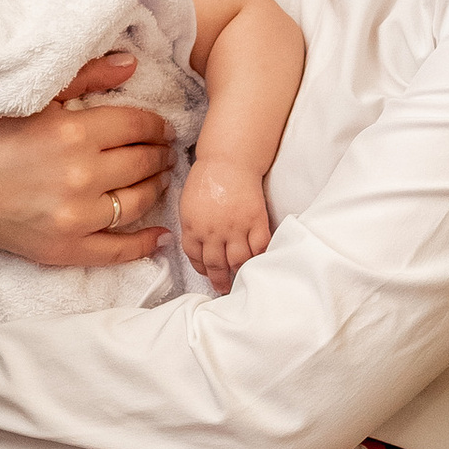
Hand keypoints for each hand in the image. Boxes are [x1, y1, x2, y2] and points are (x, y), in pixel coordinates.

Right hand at [0, 53, 172, 268]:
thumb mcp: (32, 97)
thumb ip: (84, 76)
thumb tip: (130, 64)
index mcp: (73, 130)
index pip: (138, 125)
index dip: (156, 125)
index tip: (159, 126)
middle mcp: (80, 174)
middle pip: (144, 161)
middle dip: (159, 153)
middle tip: (164, 150)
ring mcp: (75, 216)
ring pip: (139, 201)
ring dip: (156, 187)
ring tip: (158, 178)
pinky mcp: (65, 248)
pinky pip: (118, 250)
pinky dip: (145, 243)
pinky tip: (161, 234)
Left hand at [179, 153, 271, 291]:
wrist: (229, 160)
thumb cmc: (207, 177)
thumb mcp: (188, 203)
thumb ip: (192, 226)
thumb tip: (197, 245)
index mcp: (193, 227)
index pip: (195, 258)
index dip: (202, 269)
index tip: (208, 274)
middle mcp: (213, 232)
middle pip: (217, 265)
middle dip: (220, 280)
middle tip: (224, 288)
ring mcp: (236, 227)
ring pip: (239, 261)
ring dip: (240, 272)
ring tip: (242, 278)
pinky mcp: (256, 220)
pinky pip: (260, 246)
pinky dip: (260, 256)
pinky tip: (260, 261)